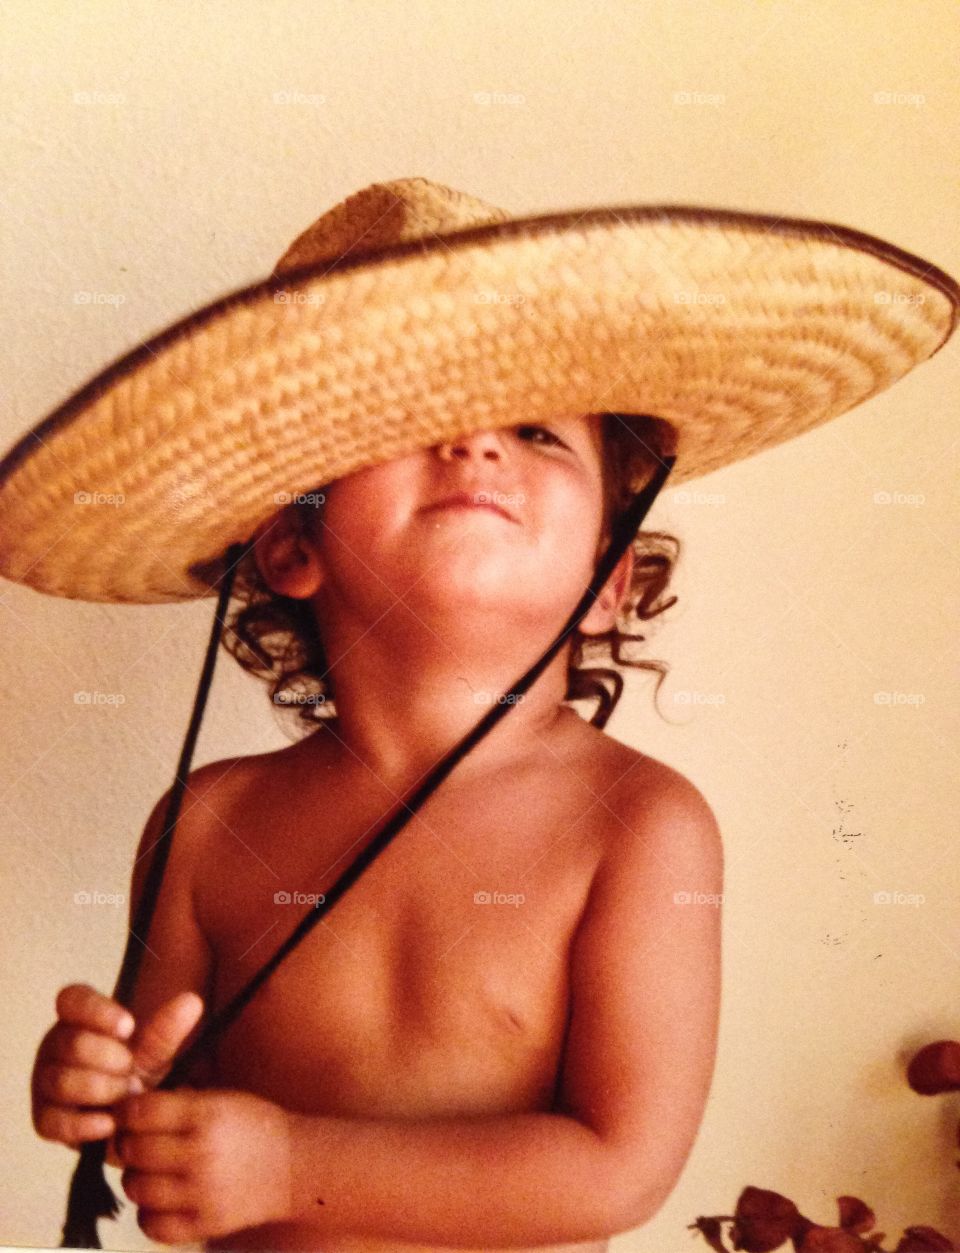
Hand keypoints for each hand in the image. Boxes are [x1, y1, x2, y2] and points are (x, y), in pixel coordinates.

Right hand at [31, 982, 203, 1164]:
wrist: (130, 1117)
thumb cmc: (137, 1072)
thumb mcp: (154, 1051)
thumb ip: (165, 1029)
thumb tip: (192, 1002)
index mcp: (78, 1019)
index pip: (72, 999)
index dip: (97, 1011)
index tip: (129, 1026)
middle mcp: (56, 1046)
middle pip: (71, 1044)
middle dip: (108, 1058)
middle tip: (132, 1068)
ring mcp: (45, 1082)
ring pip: (61, 1081)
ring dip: (100, 1089)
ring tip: (126, 1094)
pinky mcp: (44, 1118)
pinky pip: (52, 1121)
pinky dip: (82, 1124)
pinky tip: (109, 1123)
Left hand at [114, 1087, 292, 1242]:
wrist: (295, 1166)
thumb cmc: (254, 1125)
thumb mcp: (222, 1100)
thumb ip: (178, 1104)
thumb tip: (128, 1110)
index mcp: (206, 1115)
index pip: (141, 1112)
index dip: (125, 1112)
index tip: (126, 1114)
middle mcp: (201, 1154)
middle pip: (133, 1151)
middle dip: (127, 1144)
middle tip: (136, 1143)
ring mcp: (201, 1194)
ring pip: (136, 1188)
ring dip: (136, 1178)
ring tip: (150, 1171)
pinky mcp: (204, 1225)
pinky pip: (152, 1225)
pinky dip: (148, 1213)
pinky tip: (161, 1200)